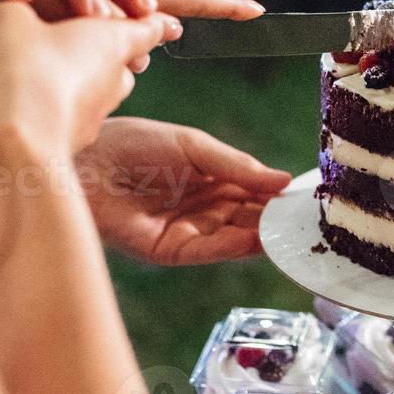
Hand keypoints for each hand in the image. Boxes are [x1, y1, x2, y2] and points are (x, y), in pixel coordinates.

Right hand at [0, 1, 179, 157]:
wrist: (9, 145)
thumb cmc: (19, 68)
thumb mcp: (7, 12)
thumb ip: (12, 2)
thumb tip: (7, 4)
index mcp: (113, 39)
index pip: (152, 22)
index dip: (166, 17)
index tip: (178, 17)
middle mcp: (112, 80)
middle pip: (114, 57)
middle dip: (90, 44)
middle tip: (47, 29)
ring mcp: (91, 116)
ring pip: (81, 86)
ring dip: (54, 73)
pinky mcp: (66, 142)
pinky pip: (52, 112)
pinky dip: (26, 100)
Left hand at [76, 118, 291, 264]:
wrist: (84, 161)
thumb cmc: (130, 143)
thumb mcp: (192, 146)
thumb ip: (236, 165)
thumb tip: (282, 180)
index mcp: (209, 179)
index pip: (253, 191)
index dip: (278, 195)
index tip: (309, 198)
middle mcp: (201, 208)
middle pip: (247, 218)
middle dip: (276, 220)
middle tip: (309, 221)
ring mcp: (186, 230)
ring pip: (233, 237)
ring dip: (262, 236)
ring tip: (292, 232)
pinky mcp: (168, 250)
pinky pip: (208, 250)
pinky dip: (233, 247)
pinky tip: (257, 240)